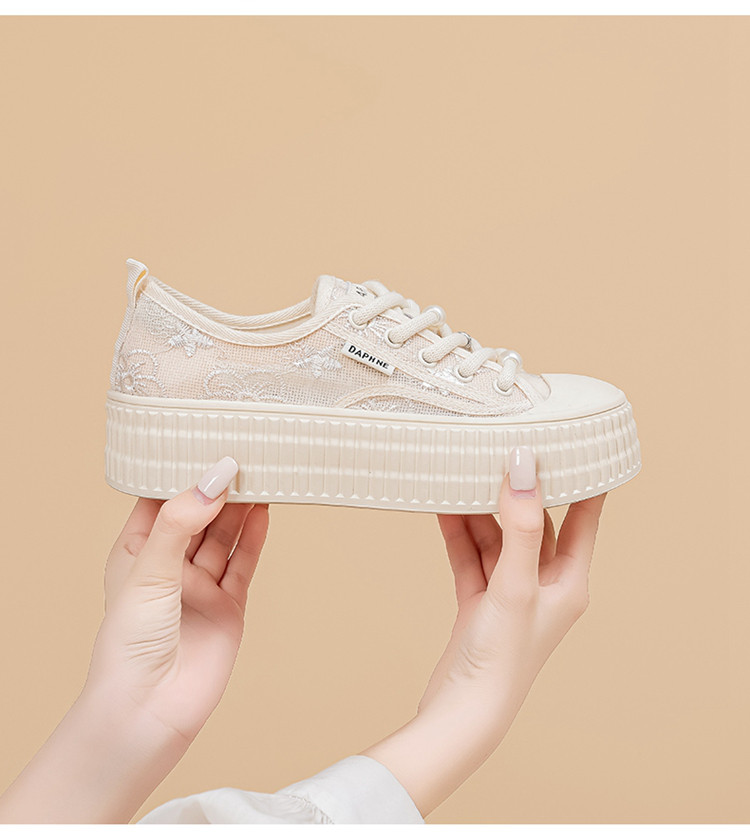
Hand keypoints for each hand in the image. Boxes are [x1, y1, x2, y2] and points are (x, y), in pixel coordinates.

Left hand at [88, 456, 269, 740]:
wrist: (149, 711)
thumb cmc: (129, 645)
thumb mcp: (149, 570)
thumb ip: (182, 521)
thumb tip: (215, 476)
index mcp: (136, 551)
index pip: (159, 499)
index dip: (182, 472)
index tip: (204, 441)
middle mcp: (170, 565)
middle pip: (199, 513)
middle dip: (218, 485)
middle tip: (243, 453)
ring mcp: (201, 585)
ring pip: (225, 535)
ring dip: (241, 507)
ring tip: (260, 473)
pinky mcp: (228, 605)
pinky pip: (244, 563)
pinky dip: (255, 537)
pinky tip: (264, 512)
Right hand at [422, 448, 603, 712]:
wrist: (463, 710)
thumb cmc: (503, 657)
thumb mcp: (516, 584)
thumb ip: (522, 525)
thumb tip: (523, 467)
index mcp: (570, 581)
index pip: (585, 518)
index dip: (583, 480)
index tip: (577, 444)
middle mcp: (545, 584)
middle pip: (536, 523)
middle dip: (518, 490)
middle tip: (503, 450)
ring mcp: (511, 593)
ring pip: (498, 538)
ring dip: (481, 511)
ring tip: (464, 474)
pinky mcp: (481, 602)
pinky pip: (472, 556)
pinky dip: (459, 534)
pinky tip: (444, 508)